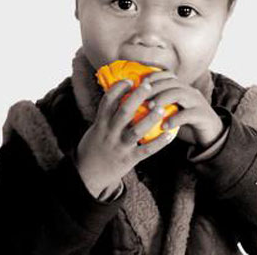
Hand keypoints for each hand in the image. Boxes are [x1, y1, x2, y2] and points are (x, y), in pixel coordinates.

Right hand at [74, 76, 177, 197]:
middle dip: (136, 97)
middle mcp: (110, 132)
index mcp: (101, 123)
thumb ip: (107, 114)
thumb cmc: (94, 146)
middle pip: (124, 112)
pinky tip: (170, 134)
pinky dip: (159, 142)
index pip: (107, 101)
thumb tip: (120, 94)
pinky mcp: (128, 159)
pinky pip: (146, 150)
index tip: (130, 80)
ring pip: (136, 131)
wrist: (86, 175)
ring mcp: (119, 146)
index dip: (118, 89)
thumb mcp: (96, 128)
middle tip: (149, 86)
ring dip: (149, 119)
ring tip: (162, 108)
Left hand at [141, 70, 224, 148]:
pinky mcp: (203, 115)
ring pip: (179, 93)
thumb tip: (137, 104)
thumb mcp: (174, 110)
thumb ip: (161, 105)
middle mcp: (190, 91)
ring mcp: (197, 102)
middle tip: (140, 97)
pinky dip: (174, 119)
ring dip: (162, 99)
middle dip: (154, 88)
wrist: (212, 135)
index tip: (141, 83)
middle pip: (171, 83)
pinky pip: (188, 114)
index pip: (168, 75)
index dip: (154, 76)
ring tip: (150, 108)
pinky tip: (163, 126)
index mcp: (183, 88)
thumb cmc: (187, 123)